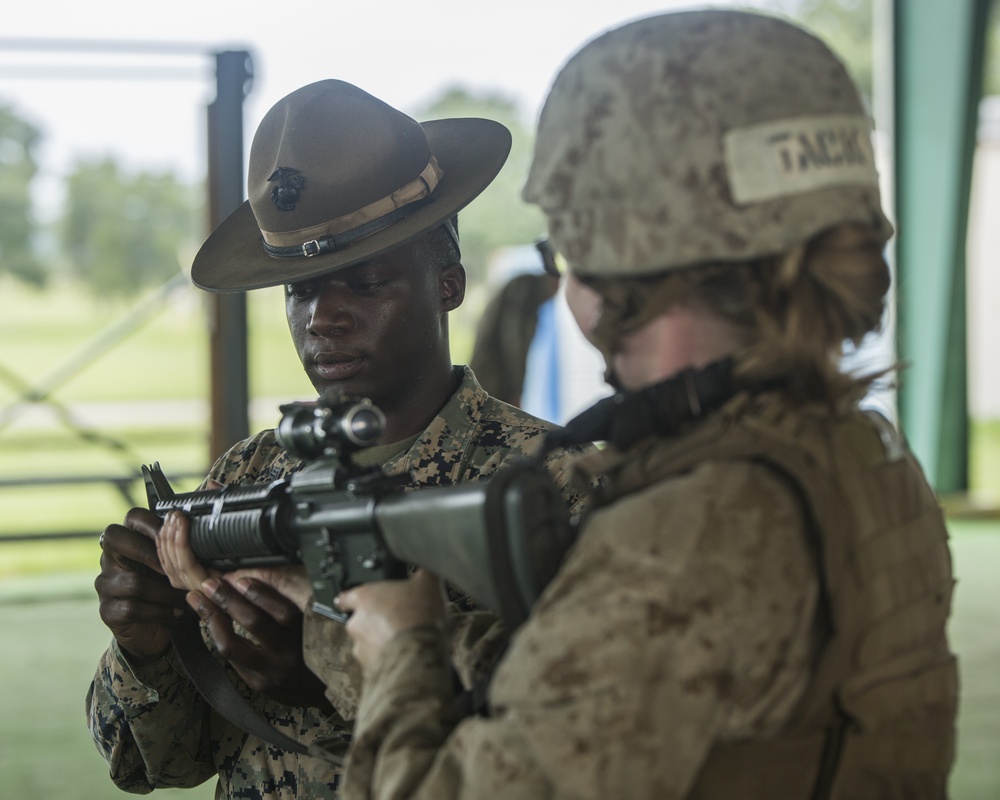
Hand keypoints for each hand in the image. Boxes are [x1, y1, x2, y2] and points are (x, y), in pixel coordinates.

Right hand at [95, 508, 188, 663]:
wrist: (159, 629)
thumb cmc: (174, 585)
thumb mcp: (185, 559)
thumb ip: (194, 532)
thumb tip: (216, 489)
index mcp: (132, 538)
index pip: (133, 516)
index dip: (154, 522)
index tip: (178, 530)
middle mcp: (111, 556)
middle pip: (116, 538)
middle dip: (151, 552)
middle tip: (180, 568)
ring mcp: (106, 583)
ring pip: (133, 581)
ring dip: (167, 591)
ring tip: (191, 597)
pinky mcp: (108, 610)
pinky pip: (132, 607)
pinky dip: (161, 611)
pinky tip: (178, 613)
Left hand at [158, 512, 330, 710]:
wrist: (319, 693)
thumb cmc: (314, 649)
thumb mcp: (312, 626)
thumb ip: (292, 606)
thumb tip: (256, 577)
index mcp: (307, 634)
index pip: (282, 610)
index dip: (258, 592)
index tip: (238, 578)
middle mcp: (290, 653)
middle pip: (254, 623)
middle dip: (228, 600)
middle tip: (209, 584)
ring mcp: (271, 672)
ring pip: (232, 645)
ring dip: (212, 620)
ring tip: (199, 601)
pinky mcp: (258, 684)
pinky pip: (231, 660)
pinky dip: (220, 638)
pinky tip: (211, 624)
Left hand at [337, 570, 447, 673]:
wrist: (420, 655)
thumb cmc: (419, 616)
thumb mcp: (428, 583)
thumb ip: (423, 571)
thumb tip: (428, 564)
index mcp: (364, 597)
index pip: (346, 596)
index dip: (353, 598)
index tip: (357, 600)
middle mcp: (357, 623)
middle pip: (361, 620)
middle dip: (377, 621)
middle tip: (399, 619)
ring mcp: (361, 648)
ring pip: (368, 643)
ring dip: (382, 641)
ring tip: (407, 639)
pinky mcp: (369, 670)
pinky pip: (378, 662)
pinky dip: (389, 659)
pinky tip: (407, 654)